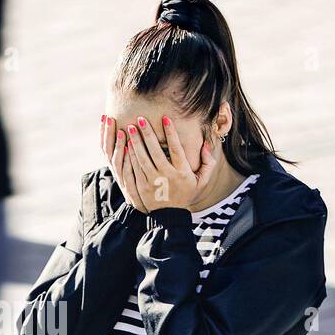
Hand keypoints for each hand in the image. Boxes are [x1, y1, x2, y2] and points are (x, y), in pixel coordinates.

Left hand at [101, 115, 215, 211]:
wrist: (169, 216)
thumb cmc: (186, 193)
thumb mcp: (202, 181)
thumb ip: (208, 162)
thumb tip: (206, 144)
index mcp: (182, 172)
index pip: (175, 148)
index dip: (170, 133)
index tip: (165, 118)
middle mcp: (167, 176)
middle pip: (155, 151)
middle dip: (148, 134)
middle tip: (141, 119)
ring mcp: (153, 181)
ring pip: (142, 158)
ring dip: (136, 142)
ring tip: (130, 128)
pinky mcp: (141, 186)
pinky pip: (135, 168)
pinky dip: (130, 156)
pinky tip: (126, 145)